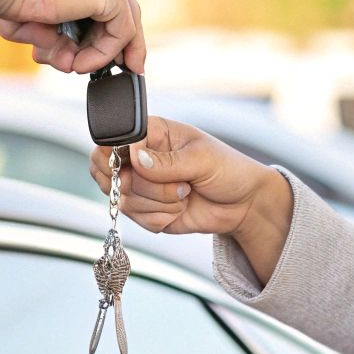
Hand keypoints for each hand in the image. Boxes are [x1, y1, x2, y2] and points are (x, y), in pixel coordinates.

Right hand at [0, 0, 145, 73]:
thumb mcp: (30, 5)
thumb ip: (50, 29)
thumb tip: (66, 56)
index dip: (100, 18)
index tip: (93, 43)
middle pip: (120, 0)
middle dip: (112, 39)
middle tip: (110, 65)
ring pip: (122, 18)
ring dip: (99, 51)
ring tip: (74, 67)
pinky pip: (120, 31)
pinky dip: (102, 53)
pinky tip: (78, 63)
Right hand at [89, 116, 293, 281]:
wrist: (243, 204)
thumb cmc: (228, 170)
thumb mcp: (202, 159)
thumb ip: (168, 161)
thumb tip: (137, 158)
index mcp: (150, 133)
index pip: (111, 140)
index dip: (114, 157)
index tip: (136, 167)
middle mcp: (140, 158)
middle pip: (109, 174)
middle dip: (143, 186)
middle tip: (174, 184)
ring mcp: (142, 186)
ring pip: (124, 200)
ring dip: (159, 203)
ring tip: (184, 193)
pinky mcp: (147, 210)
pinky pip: (138, 220)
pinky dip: (161, 218)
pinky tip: (180, 208)